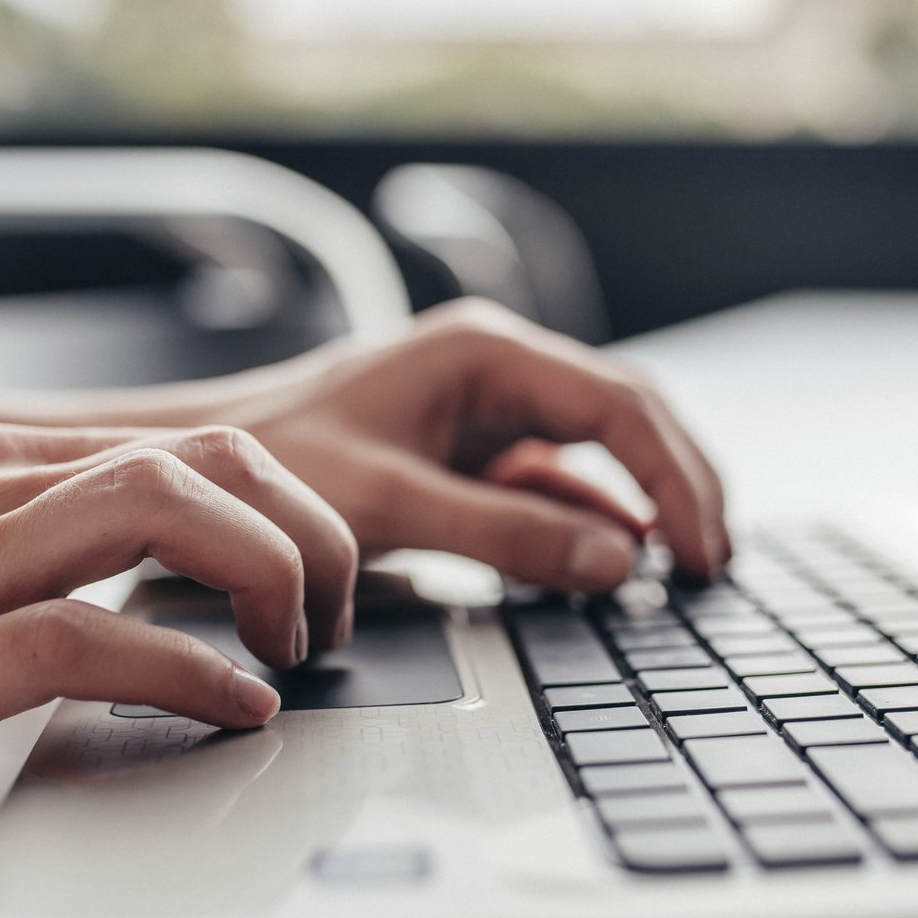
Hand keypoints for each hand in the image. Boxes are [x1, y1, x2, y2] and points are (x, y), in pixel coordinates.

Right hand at [0, 424, 355, 834]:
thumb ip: (19, 546)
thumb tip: (138, 583)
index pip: (186, 445)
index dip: (286, 507)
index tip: (317, 581)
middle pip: (202, 460)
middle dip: (305, 531)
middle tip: (330, 617)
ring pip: (156, 511)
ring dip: (266, 579)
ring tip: (297, 651)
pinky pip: (82, 639)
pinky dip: (185, 671)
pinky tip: (232, 708)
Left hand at [205, 302, 730, 592]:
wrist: (201, 469)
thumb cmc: (275, 466)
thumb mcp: (394, 505)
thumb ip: (508, 534)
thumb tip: (616, 559)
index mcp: (485, 351)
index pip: (618, 406)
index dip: (673, 479)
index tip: (701, 547)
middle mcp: (497, 366)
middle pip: (628, 417)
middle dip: (680, 486)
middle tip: (716, 562)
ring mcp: (487, 407)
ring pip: (600, 448)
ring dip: (646, 503)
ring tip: (691, 566)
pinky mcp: (472, 449)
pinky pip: (555, 479)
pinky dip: (594, 517)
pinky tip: (621, 560)